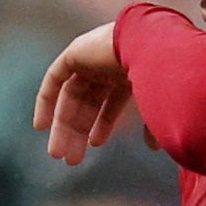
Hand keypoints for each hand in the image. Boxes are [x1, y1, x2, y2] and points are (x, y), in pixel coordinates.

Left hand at [34, 23, 157, 162]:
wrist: (155, 46)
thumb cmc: (164, 77)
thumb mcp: (157, 106)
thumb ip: (152, 125)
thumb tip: (154, 148)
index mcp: (131, 74)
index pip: (111, 102)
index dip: (102, 125)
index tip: (95, 145)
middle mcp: (110, 65)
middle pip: (87, 102)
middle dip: (79, 131)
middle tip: (71, 159)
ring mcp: (92, 57)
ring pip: (71, 96)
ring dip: (63, 124)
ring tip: (58, 153)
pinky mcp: (76, 52)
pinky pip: (55, 78)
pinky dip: (46, 100)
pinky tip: (42, 126)